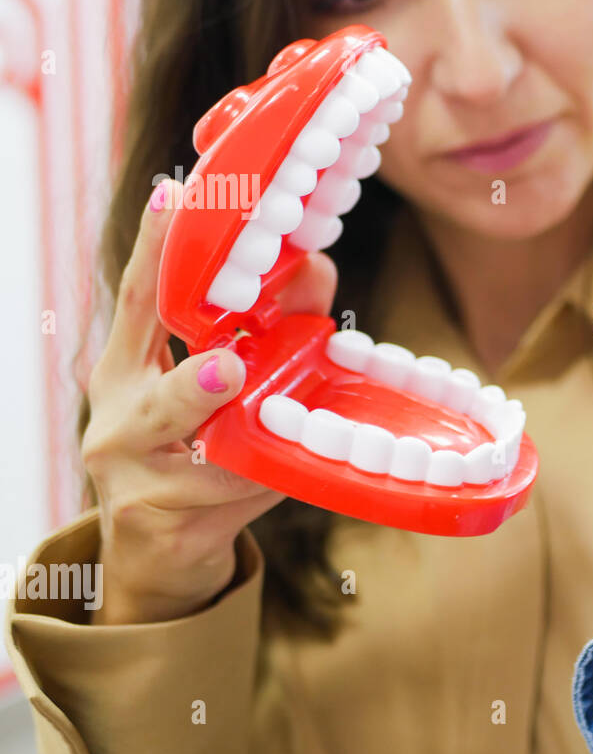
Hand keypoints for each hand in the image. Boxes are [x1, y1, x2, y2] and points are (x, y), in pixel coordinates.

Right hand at [81, 180, 336, 623]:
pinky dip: (257, 478)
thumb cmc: (194, 457)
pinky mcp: (158, 521)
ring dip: (216, 415)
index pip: (137, 300)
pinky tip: (279, 468)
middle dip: (188, 367)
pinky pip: (221, 495)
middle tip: (224, 353)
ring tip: (231, 380)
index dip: (153, 249)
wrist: (160, 557)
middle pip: (148, 382)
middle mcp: (116, 414)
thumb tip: (315, 268)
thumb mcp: (219, 392)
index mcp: (125, 369)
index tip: (173, 197)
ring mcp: (130, 473)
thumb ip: (258, 336)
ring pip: (181, 444)